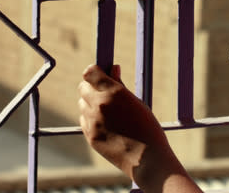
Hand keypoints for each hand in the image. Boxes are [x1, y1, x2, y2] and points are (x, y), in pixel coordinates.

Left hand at [78, 65, 200, 192]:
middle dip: (91, 86)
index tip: (99, 73)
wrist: (146, 159)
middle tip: (103, 92)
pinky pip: (83, 120)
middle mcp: (100, 105)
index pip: (90, 72)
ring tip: (107, 111)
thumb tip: (113, 68)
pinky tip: (105, 124)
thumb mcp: (137, 102)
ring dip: (90, 103)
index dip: (94, 71)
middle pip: (82, 87)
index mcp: (114, 92)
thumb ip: (120, 85)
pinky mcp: (90, 136)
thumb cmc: (147, 127)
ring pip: (81, 103)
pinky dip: (90, 118)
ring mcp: (93, 122)